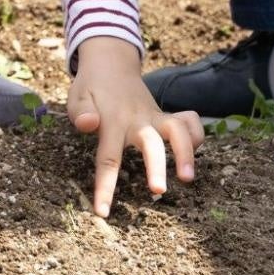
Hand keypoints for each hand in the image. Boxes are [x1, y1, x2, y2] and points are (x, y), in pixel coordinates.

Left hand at [67, 38, 202, 217]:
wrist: (110, 62)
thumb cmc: (90, 88)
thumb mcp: (76, 97)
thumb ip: (80, 112)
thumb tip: (87, 124)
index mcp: (112, 121)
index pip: (108, 158)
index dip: (105, 187)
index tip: (103, 212)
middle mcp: (138, 120)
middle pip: (151, 144)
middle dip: (156, 167)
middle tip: (158, 191)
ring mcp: (155, 117)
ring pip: (178, 131)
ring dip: (186, 153)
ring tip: (188, 178)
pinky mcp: (167, 116)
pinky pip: (189, 121)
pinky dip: (197, 134)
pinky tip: (195, 150)